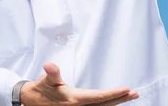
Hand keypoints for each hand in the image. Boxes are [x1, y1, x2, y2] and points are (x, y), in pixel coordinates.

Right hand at [20, 62, 138, 105]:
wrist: (32, 101)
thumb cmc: (42, 89)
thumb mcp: (46, 79)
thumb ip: (51, 73)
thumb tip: (49, 66)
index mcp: (74, 100)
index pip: (98, 97)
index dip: (113, 94)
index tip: (126, 89)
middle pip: (105, 104)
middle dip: (120, 99)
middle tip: (135, 93)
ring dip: (116, 102)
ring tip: (129, 96)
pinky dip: (107, 105)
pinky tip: (114, 102)